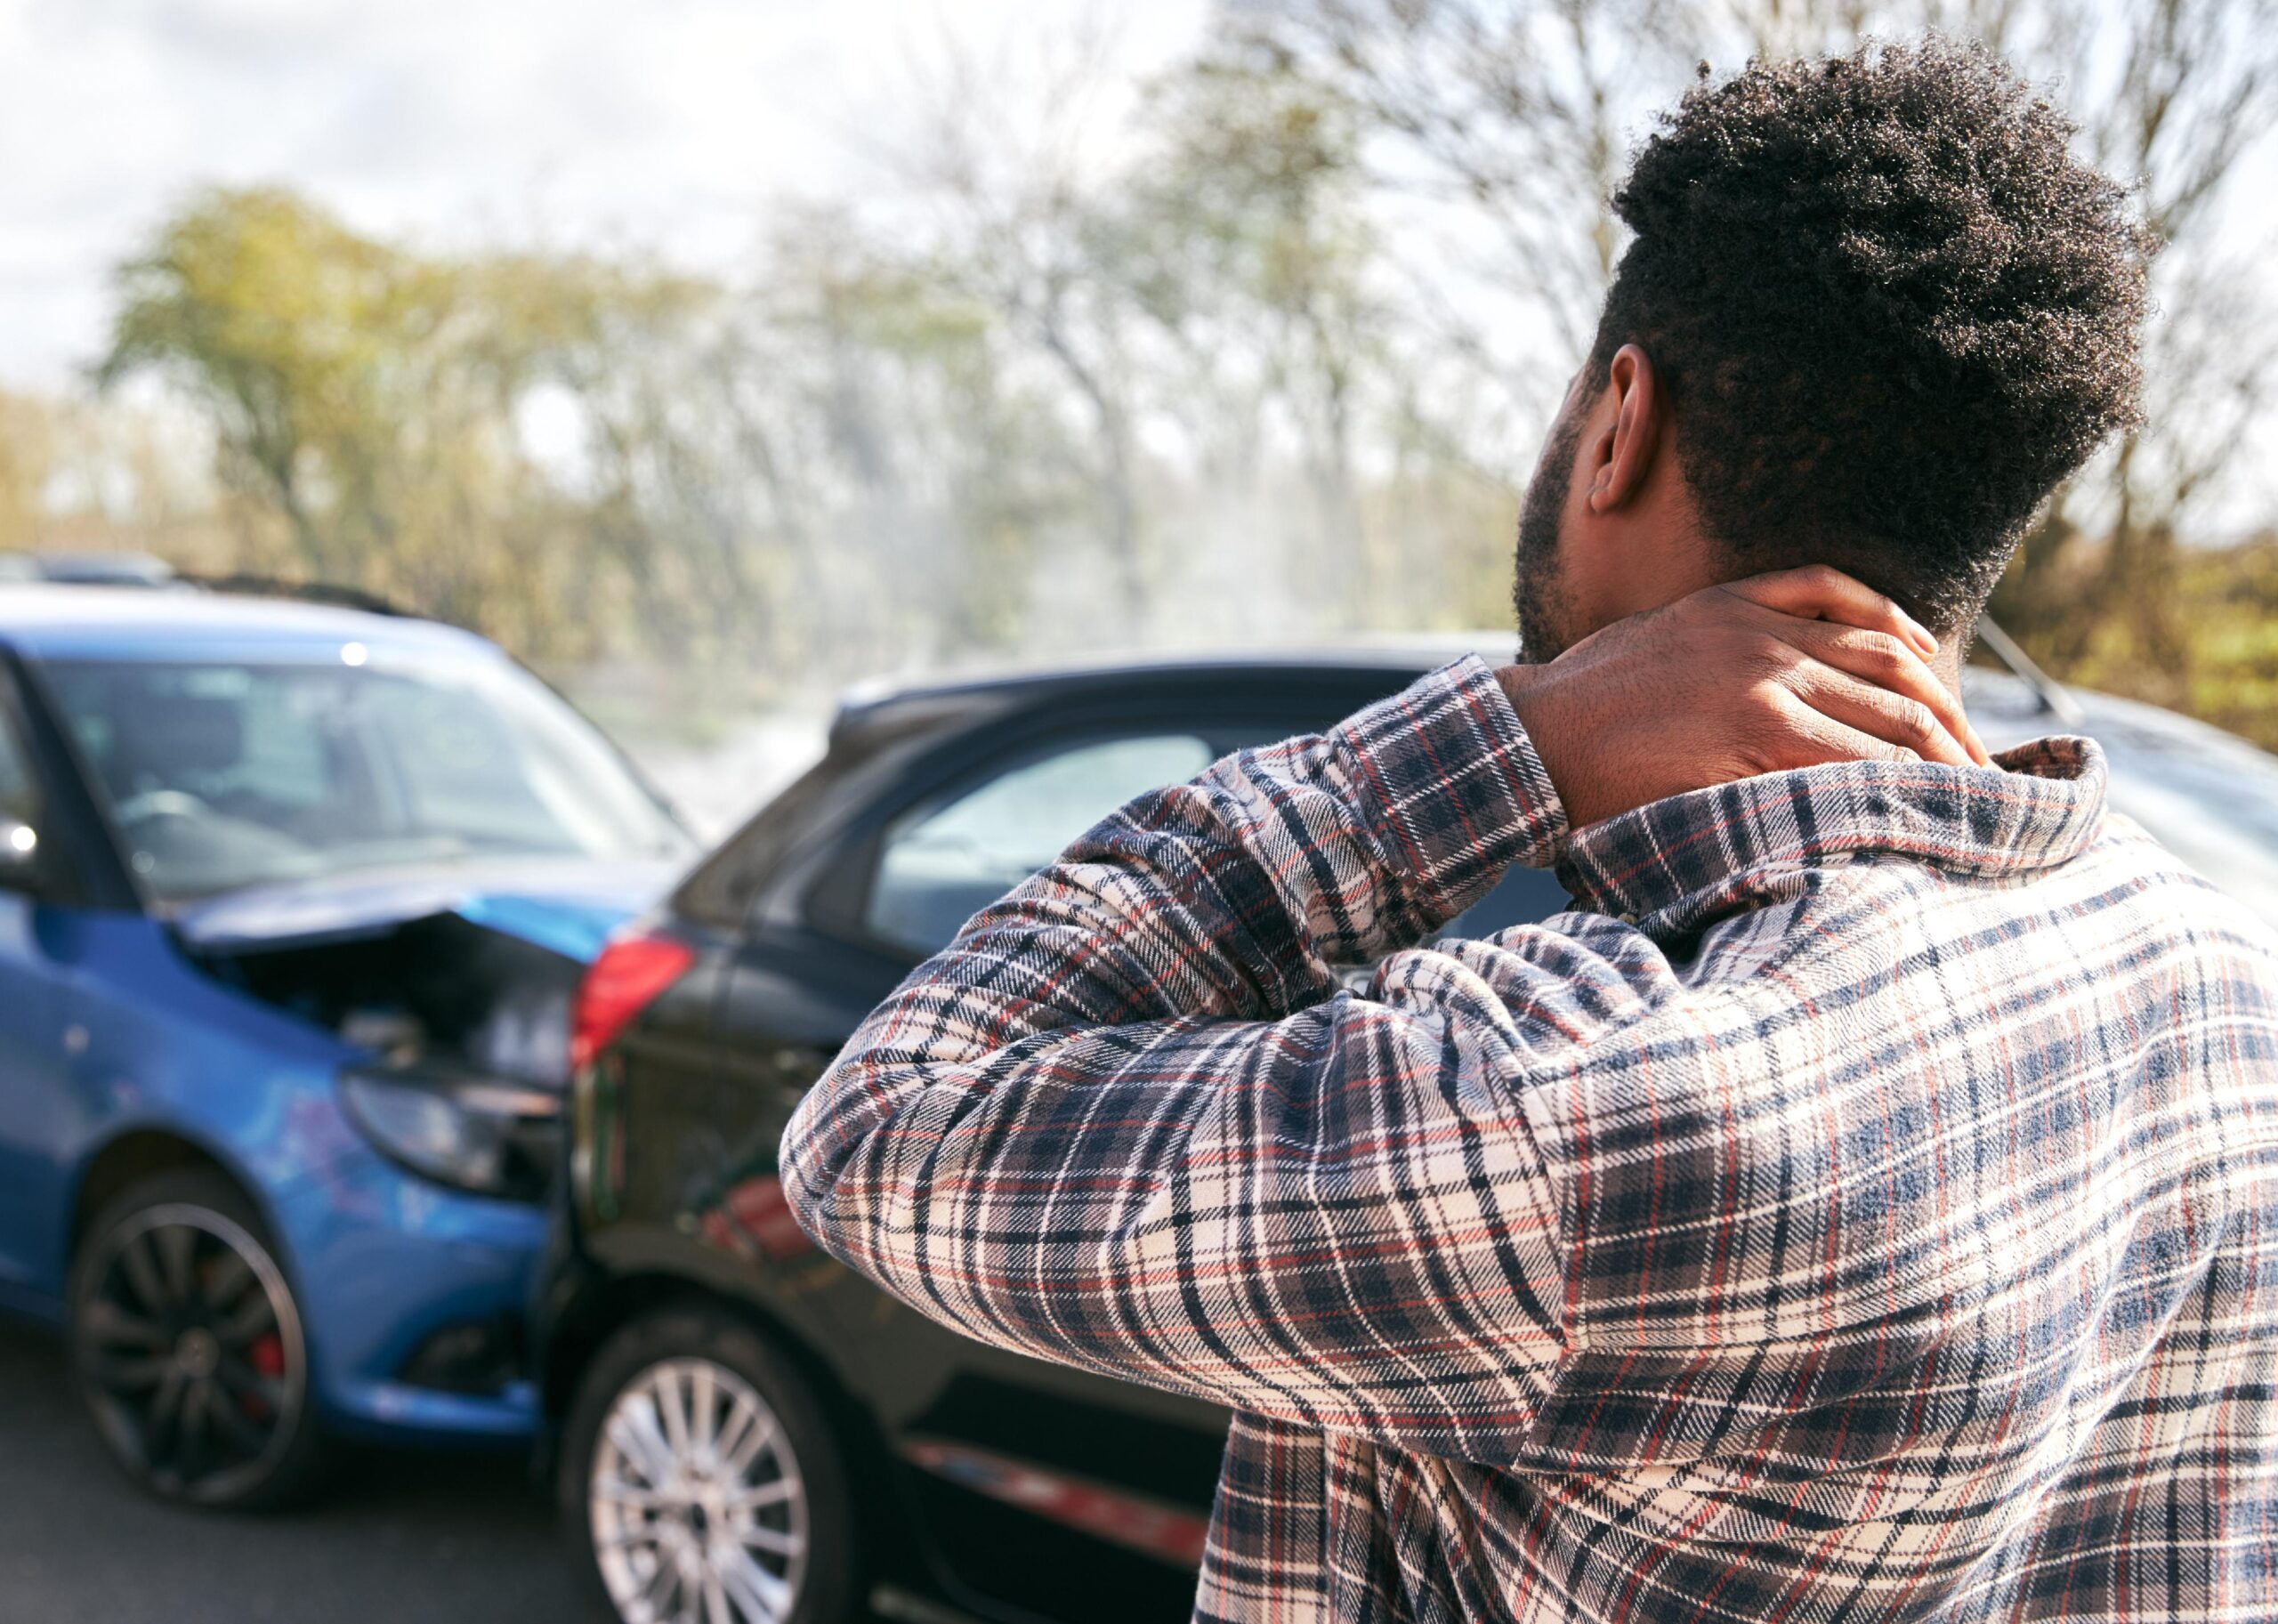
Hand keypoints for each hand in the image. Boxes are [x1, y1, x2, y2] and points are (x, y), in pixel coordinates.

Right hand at [1498, 565, 1991, 829]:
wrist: (1532, 737)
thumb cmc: (1580, 705)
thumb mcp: (1655, 642)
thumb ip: (1720, 643)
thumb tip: (1771, 685)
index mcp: (1739, 603)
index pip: (1865, 617)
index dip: (1921, 663)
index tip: (1945, 707)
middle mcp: (1762, 635)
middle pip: (1894, 667)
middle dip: (1949, 720)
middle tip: (1981, 765)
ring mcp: (1762, 682)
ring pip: (1885, 714)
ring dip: (1939, 758)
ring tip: (1971, 795)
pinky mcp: (1753, 733)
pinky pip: (1849, 756)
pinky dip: (1893, 780)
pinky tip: (1919, 802)